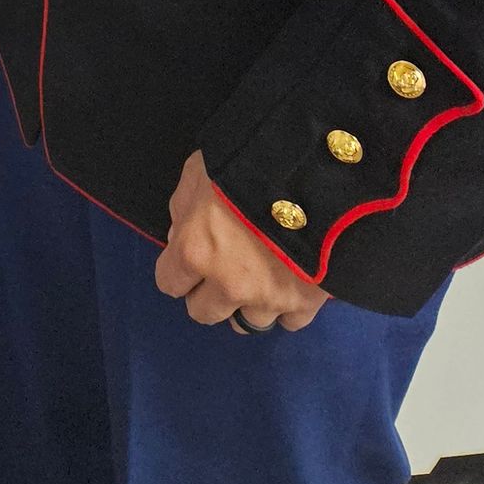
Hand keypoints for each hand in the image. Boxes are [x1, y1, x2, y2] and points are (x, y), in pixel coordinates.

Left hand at [153, 151, 328, 331]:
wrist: (314, 171)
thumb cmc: (246, 161)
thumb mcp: (199, 171)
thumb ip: (183, 209)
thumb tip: (179, 236)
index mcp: (194, 252)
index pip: (169, 283)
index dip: (177, 270)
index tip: (188, 260)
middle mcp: (227, 285)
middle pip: (204, 312)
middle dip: (208, 292)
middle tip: (223, 269)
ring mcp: (268, 298)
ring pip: (247, 321)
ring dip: (249, 302)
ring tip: (261, 277)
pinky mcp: (306, 303)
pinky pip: (289, 322)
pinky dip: (287, 308)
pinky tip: (290, 284)